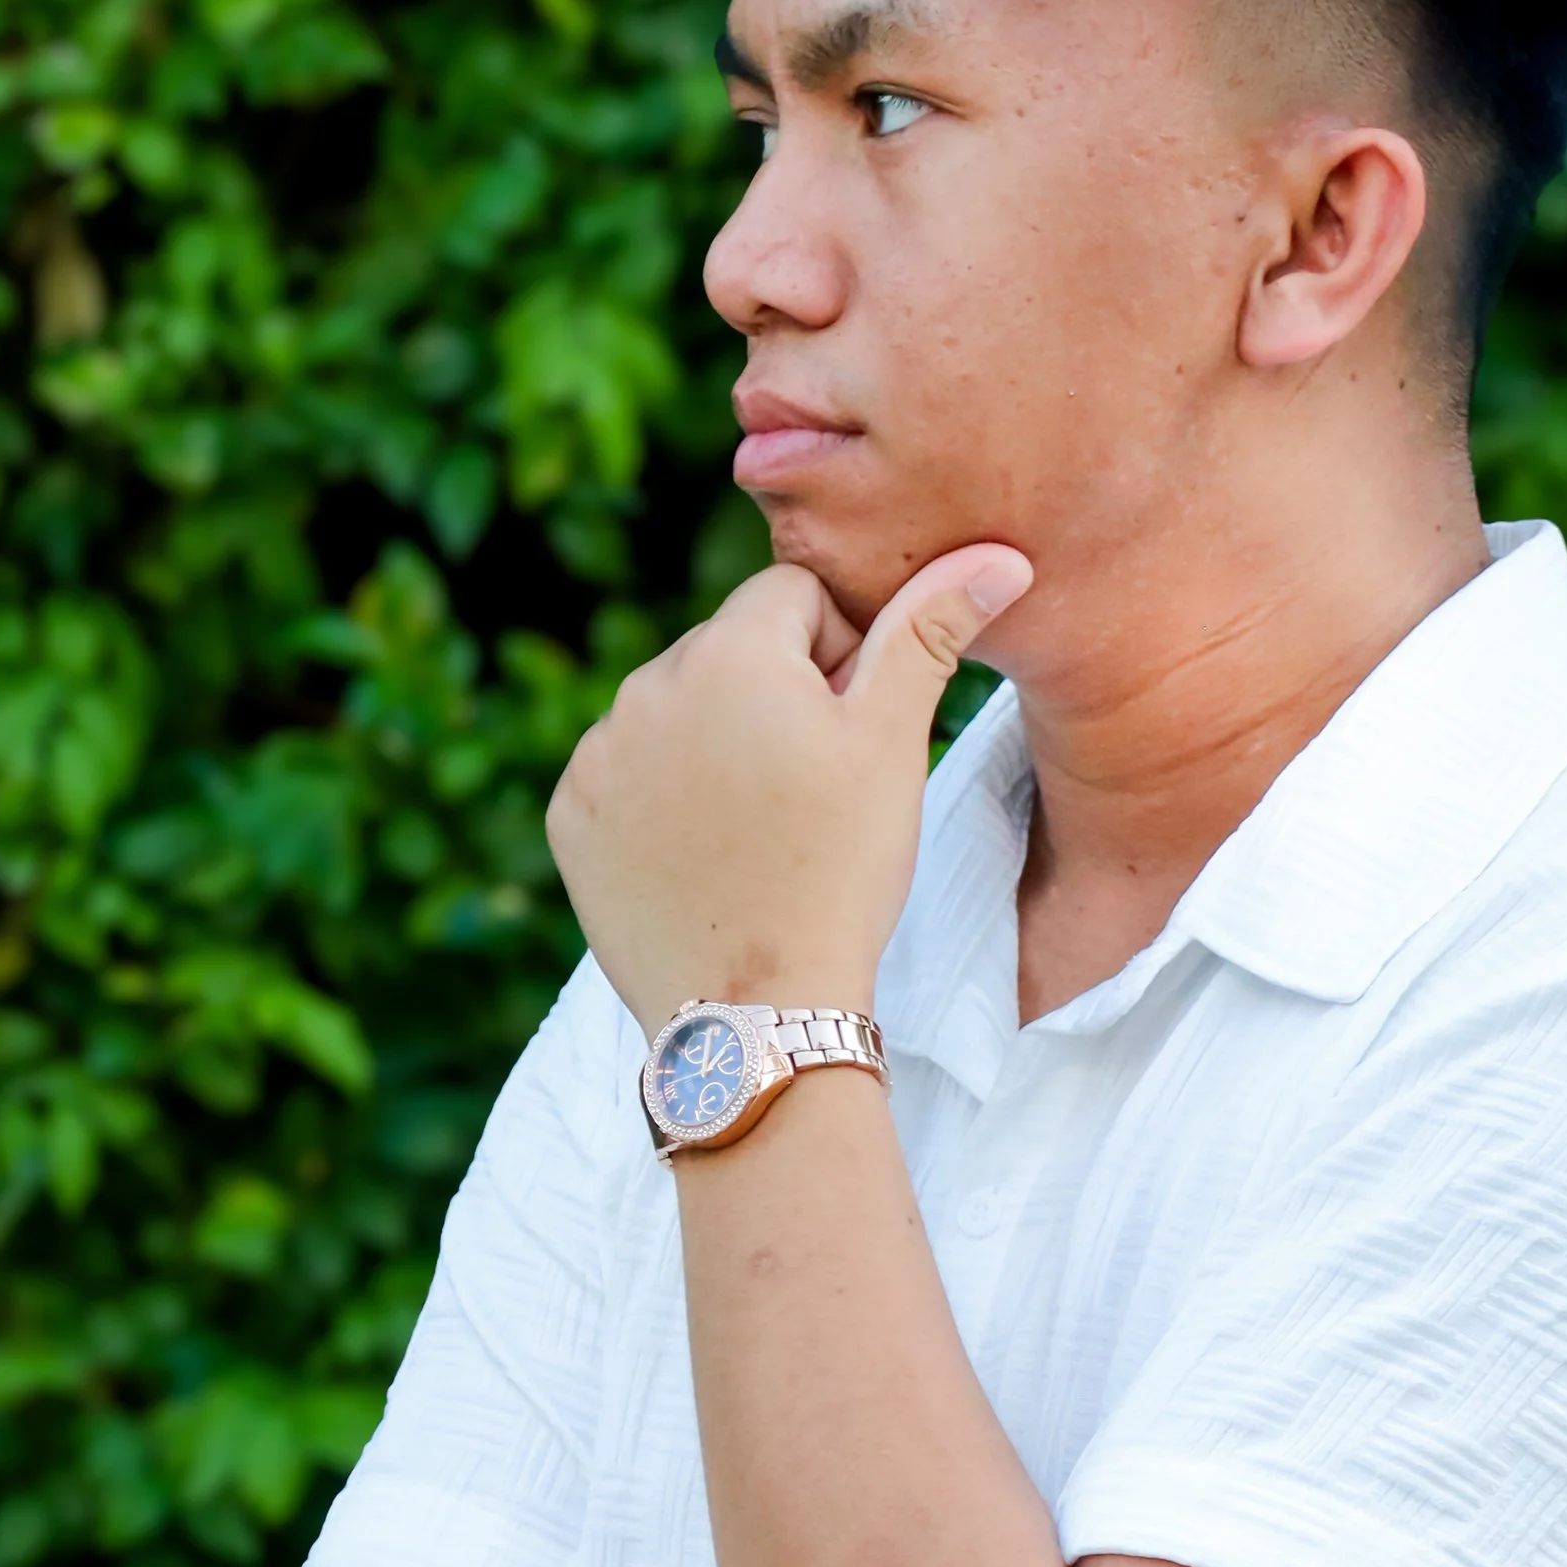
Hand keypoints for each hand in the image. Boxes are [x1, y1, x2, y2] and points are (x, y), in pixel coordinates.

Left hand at [546, 544, 1031, 1033]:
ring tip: (760, 828)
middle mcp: (645, 686)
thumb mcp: (895, 741)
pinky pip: (625, 776)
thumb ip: (931, 631)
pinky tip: (704, 854)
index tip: (851, 732)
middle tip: (812, 791)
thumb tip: (996, 556)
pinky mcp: (570, 816)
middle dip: (772, 696)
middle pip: (729, 651)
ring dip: (715, 744)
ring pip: (675, 712)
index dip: (840, 655)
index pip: (794, 598)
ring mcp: (598, 755)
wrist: (759, 1011)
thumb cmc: (843, 870)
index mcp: (728, 650)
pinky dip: (661, 801)